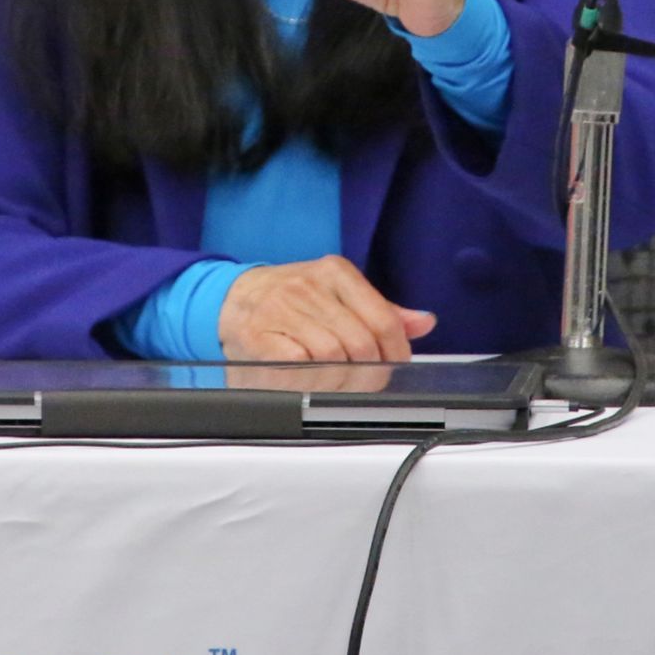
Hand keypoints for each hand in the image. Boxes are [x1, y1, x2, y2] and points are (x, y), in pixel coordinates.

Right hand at [219, 256, 436, 362]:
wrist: (231, 299)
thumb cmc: (290, 300)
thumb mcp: (338, 295)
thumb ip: (381, 311)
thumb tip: (423, 322)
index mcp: (336, 272)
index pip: (384, 319)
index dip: (395, 352)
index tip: (393, 365)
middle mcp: (309, 286)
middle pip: (361, 343)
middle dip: (367, 372)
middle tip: (361, 382)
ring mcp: (281, 308)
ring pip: (332, 355)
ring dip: (337, 379)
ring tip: (333, 382)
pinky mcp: (257, 333)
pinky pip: (296, 362)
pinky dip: (307, 377)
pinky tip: (306, 377)